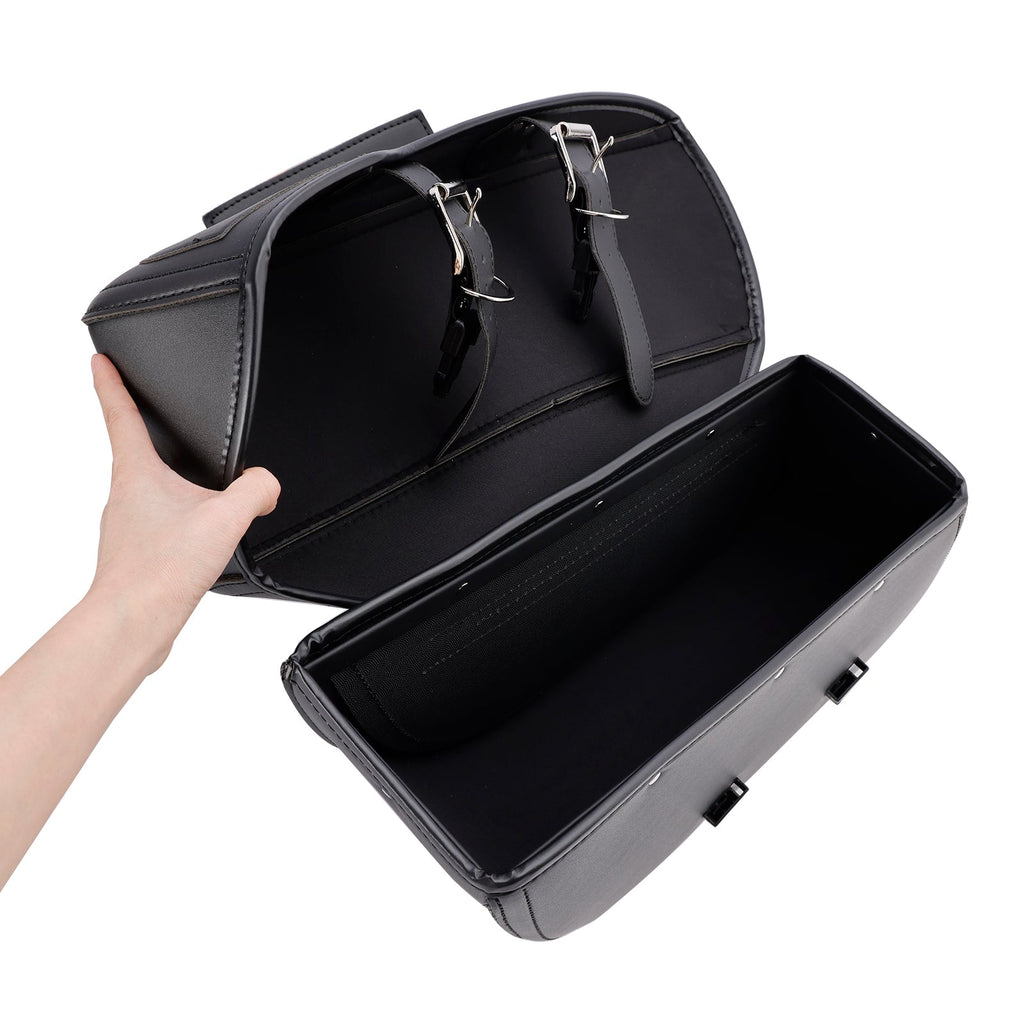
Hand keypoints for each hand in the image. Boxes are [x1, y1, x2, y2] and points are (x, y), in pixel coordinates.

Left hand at [88, 353, 279, 673]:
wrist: (131, 625)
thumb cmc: (160, 571)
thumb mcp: (225, 518)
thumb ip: (256, 490)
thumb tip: (268, 483)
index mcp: (137, 475)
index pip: (119, 415)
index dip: (110, 383)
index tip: (98, 360)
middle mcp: (123, 497)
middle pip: (136, 457)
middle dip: (152, 442)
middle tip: (162, 427)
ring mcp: (125, 529)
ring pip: (149, 496)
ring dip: (173, 493)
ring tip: (203, 501)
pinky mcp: (135, 558)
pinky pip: (159, 529)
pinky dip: (179, 529)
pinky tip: (199, 546)